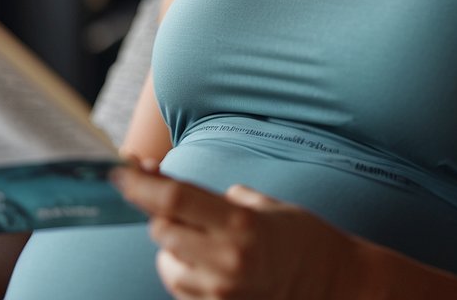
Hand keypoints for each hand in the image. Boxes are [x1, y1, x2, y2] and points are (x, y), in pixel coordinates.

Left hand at [113, 163, 358, 298]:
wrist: (337, 288)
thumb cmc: (306, 240)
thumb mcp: (269, 206)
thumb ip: (223, 199)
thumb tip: (173, 186)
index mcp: (241, 225)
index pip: (173, 200)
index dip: (139, 183)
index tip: (119, 170)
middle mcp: (226, 260)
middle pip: (162, 231)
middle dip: (161, 213)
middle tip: (173, 201)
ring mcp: (221, 292)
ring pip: (165, 263)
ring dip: (173, 247)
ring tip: (203, 239)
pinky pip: (181, 288)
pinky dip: (184, 272)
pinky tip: (208, 263)